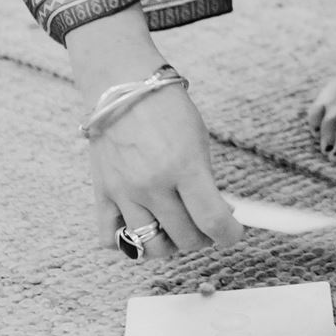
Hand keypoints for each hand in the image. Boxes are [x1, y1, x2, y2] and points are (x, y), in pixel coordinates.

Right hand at [85, 88, 243, 259]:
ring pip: (150, 247)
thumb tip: (220, 216)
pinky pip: (111, 240)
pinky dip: (128, 242)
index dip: (229, 234)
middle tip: (207, 225)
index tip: (233, 233)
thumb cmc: (167, 110)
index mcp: (184, 167)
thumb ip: (206, 182)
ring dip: (169, 245)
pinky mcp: (102, 195)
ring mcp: (124, 193)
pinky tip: (143, 225)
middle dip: (203, 238)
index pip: (212, 220)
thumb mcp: (199, 142)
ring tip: (176, 229)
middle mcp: (152, 185)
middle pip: (184, 239)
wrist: (124, 88)